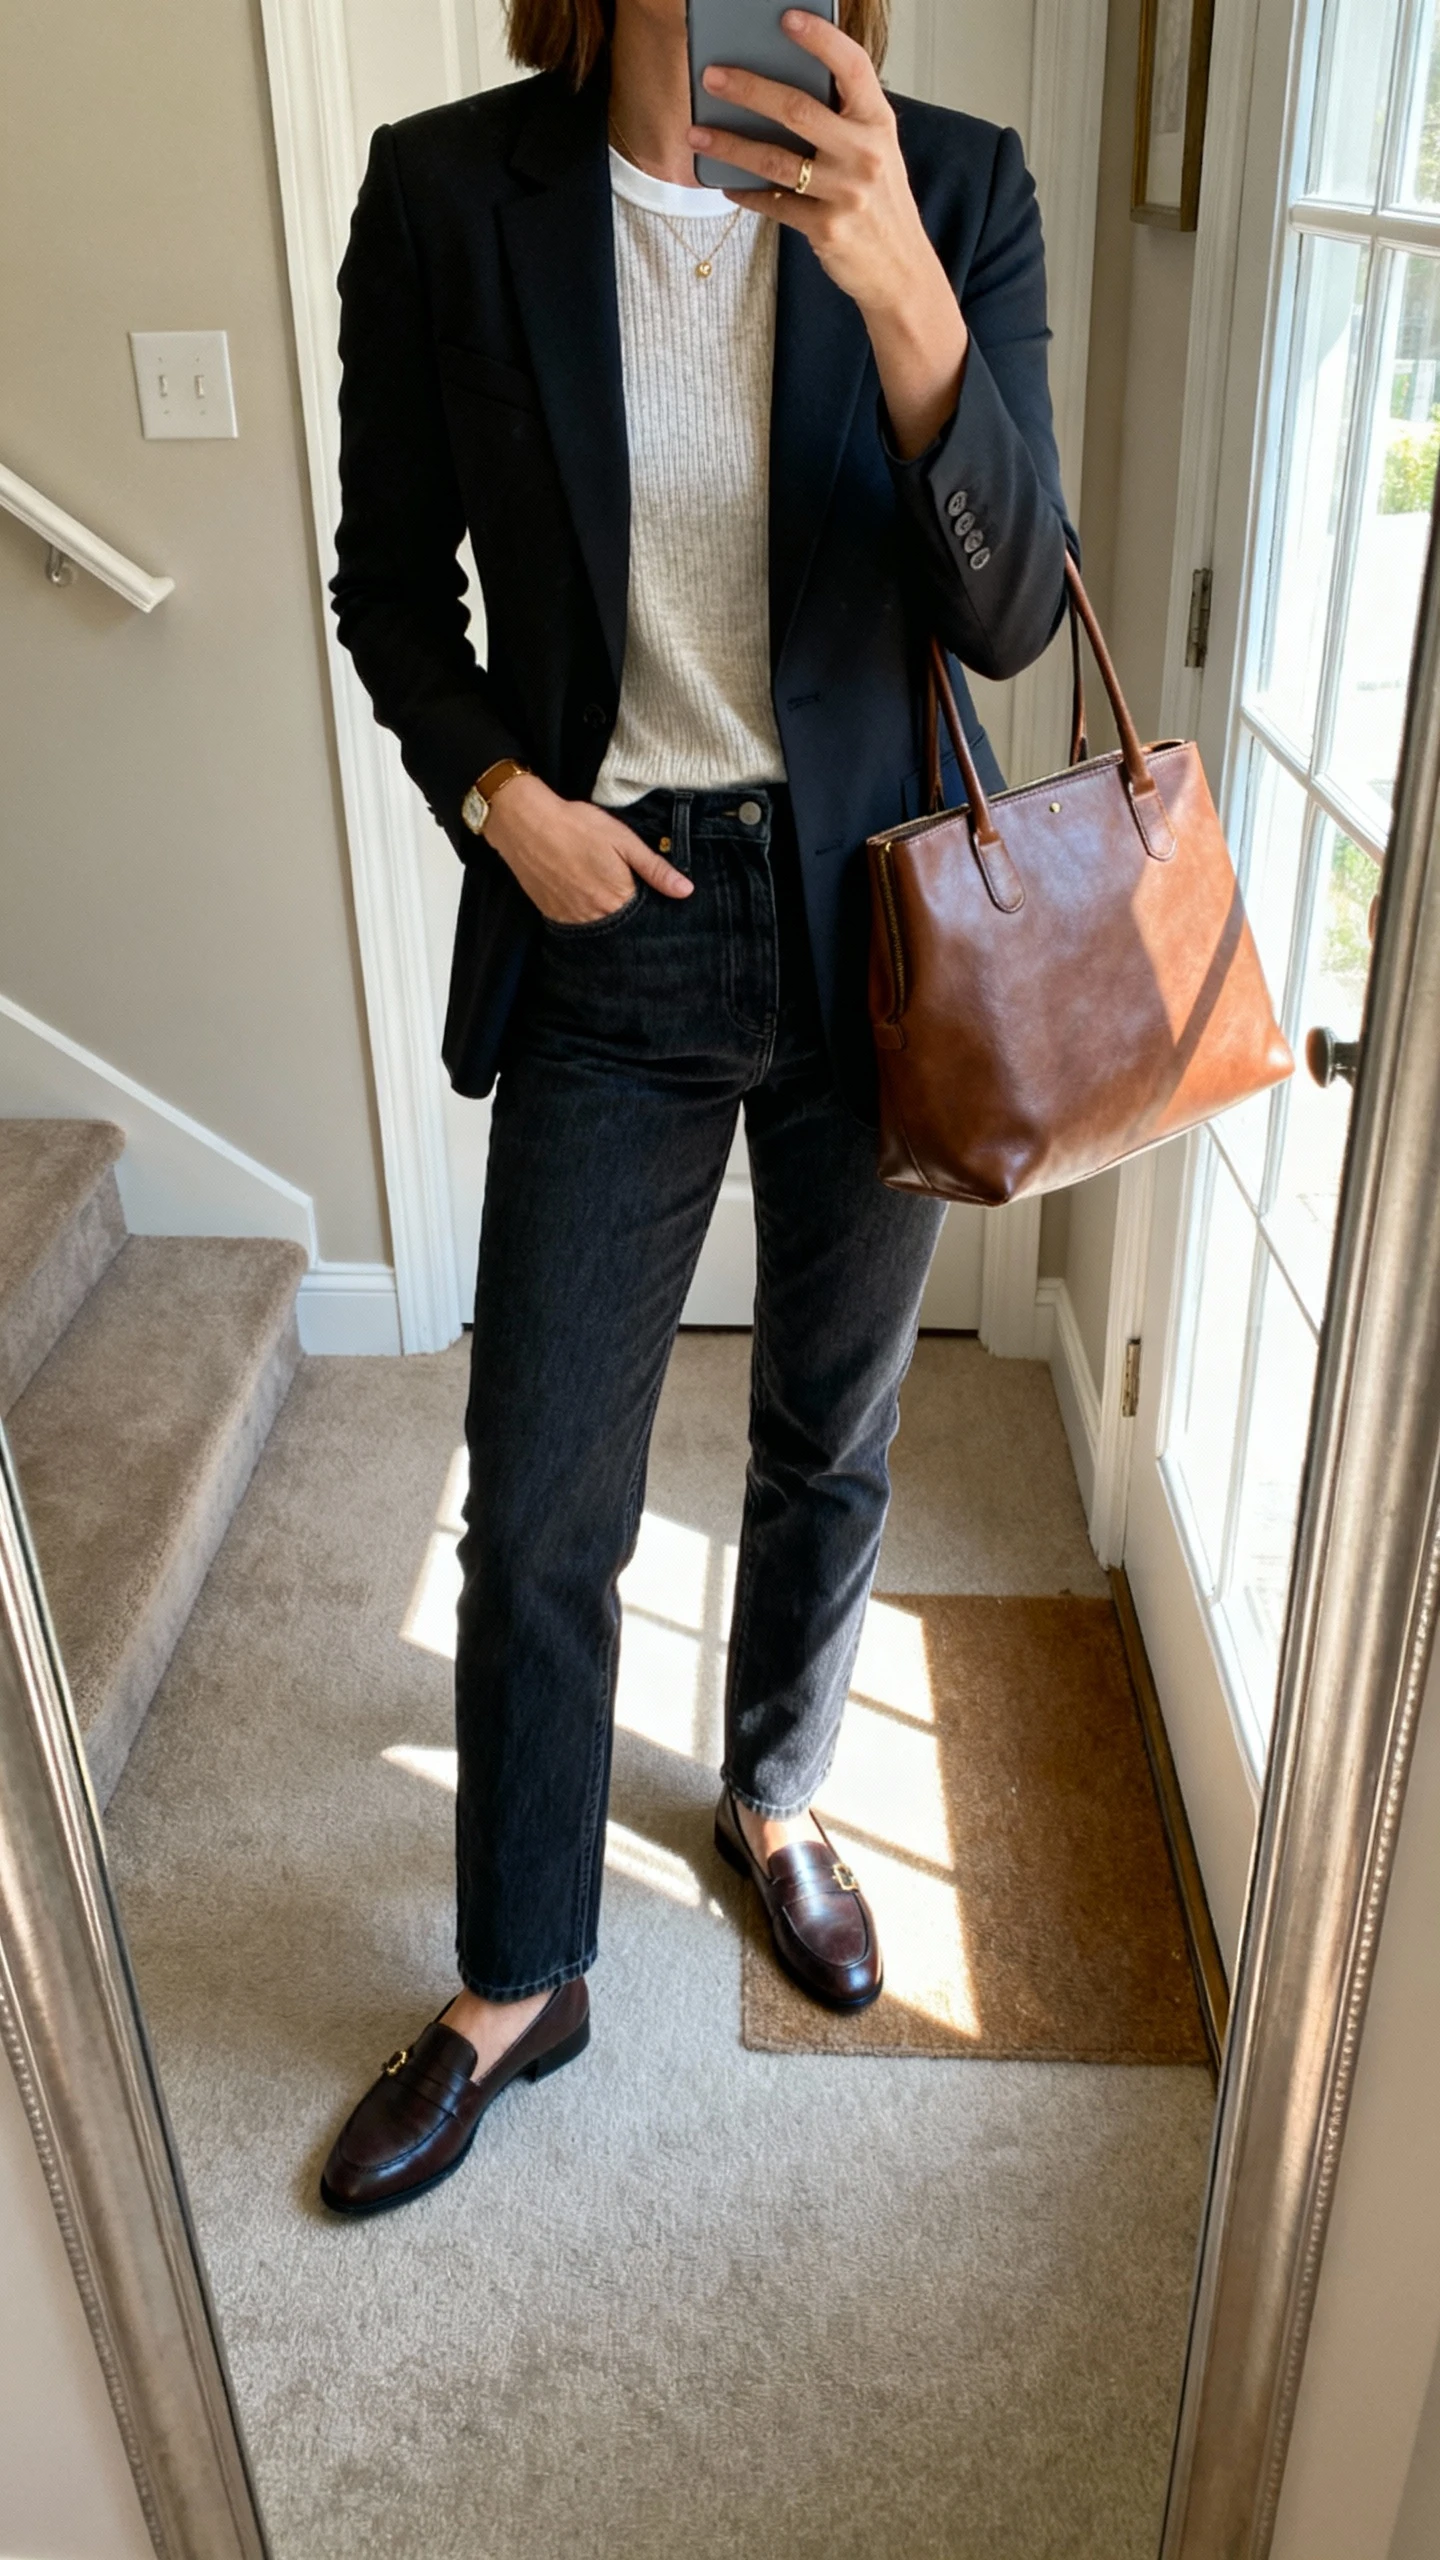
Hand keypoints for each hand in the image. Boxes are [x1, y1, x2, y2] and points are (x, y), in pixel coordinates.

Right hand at [483, 774, 692, 923]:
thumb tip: (685, 891)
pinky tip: (586, 898)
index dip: (652, 912)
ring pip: (599, 929)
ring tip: (605, 895)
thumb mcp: (624, 840)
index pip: (645, 919)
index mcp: (618, 898)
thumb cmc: (577, 826)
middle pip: (623, 929)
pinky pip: (576, 926)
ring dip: (608, 920)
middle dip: (630, 919)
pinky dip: (586, 917)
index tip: (655, 902)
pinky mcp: (552, 915)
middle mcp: (595, 917)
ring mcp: (571, 918)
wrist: (526, 824)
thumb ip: (655, 868)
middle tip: (627, 896)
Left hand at [689, 10, 967, 456]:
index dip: (820, 39)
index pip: (852, 67)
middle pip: (797, 109)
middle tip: (713, 76)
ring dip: (730, 144)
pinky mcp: (826, 229)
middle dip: (749, 89)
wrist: (902, 272)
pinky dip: (746, 194)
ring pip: (775, 160)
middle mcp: (865, 154)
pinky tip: (725, 182)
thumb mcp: (876, 153)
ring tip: (698, 132)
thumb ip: (843, 122)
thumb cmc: (881, 205)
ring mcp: (846, 193)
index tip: (787, 19)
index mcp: (878, 123)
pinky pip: (774, 205)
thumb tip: (782, 91)